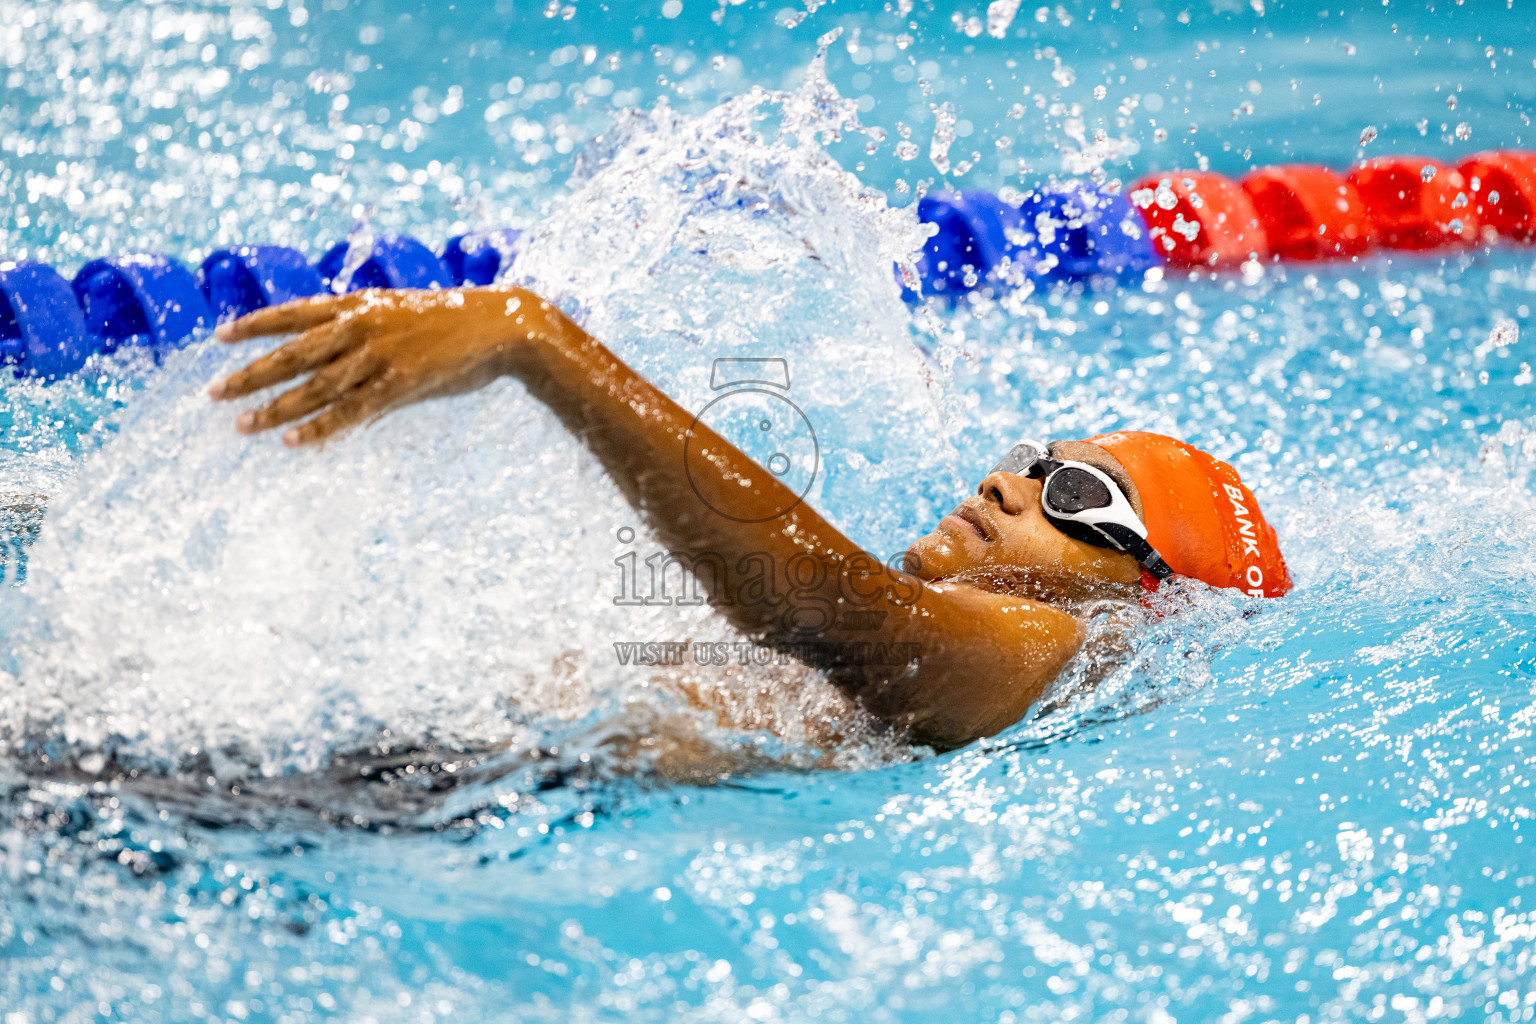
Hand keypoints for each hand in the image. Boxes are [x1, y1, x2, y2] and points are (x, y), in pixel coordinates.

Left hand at [210, 287, 563, 445]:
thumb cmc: (454, 322)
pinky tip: (292, 442)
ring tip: (242, 425)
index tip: (220, 338)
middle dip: (249, 374)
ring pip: (313, 387)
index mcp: (359, 304)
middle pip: (291, 353)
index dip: (255, 325)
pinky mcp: (399, 386)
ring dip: (274, 408)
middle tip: (213, 393)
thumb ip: (368, 327)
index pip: (293, 313)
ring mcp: (378, 357)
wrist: (501, 327)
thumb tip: (339, 346)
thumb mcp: (402, 312)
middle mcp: (361, 327)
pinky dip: (319, 429)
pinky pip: (350, 412)